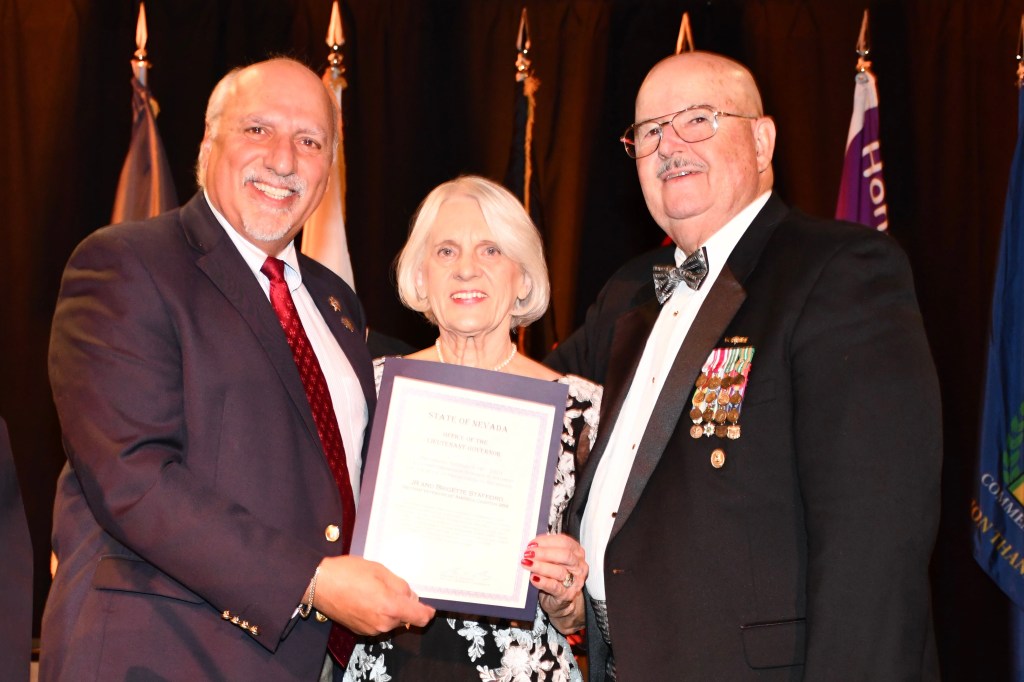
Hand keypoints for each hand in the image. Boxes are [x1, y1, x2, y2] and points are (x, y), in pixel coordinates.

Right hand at [311, 555, 434, 634]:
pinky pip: (378, 623)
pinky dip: (378, 613)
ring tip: (375, 589)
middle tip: (391, 586)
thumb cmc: (348, 573)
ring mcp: (370, 629)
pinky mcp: (360, 630)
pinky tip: (366, 597)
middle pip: (405, 618)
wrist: (319, 584)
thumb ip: (401, 586)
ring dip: (390, 609)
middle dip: (404, 605)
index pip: (420, 618)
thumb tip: (412, 597)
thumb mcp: (381, 571)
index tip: (429, 606)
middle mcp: (382, 624)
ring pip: (391, 621)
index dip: (427, 612)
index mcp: (390, 607)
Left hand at [521, 533, 587, 633]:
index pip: (564, 542)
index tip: (532, 544)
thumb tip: (531, 546)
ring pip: (559, 571)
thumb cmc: (556, 577)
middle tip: (529, 553)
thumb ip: (546, 551)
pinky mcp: (567, 595)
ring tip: (528, 564)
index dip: (547, 541)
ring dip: (541, 566)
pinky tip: (534, 578)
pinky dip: (543, 581)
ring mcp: (575, 581)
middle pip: (564, 555)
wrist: (561, 601)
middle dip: (544, 553)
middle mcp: (578, 566)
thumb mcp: (554, 561)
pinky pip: (554, 587)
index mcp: (576, 552)